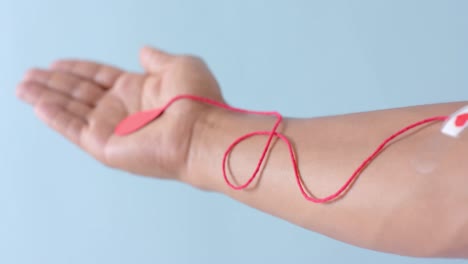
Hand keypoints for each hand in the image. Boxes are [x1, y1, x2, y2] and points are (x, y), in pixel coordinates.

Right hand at [16, 46, 224, 181]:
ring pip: (72, 110)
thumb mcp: (180, 66)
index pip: (100, 77)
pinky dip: (55, 117)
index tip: (57, 62)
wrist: (202, 132)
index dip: (78, 69)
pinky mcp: (107, 147)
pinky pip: (75, 129)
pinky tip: (37, 104)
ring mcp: (114, 129)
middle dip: (54, 83)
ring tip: (22, 86)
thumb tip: (143, 50)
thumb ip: (157, 59)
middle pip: (80, 93)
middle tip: (28, 75)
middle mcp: (123, 110)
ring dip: (47, 97)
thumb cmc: (198, 100)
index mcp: (138, 90)